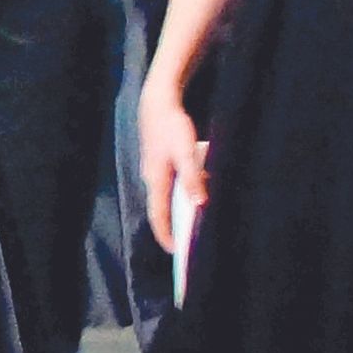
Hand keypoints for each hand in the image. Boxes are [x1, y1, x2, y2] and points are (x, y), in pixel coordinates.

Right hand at [139, 87, 208, 238]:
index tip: (175, 251)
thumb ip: (193, 177)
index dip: (166, 234)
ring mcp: (153, 168)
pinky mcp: (158, 158)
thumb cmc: (172, 126)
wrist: (157, 102)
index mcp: (156, 180)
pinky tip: (190, 188)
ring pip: (165, 194)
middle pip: (161, 207)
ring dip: (175, 207)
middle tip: (184, 240)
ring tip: (190, 218)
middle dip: (171, 225)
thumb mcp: (186, 152)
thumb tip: (200, 203)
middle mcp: (151, 178)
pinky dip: (178, 191)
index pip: (158, 215)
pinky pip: (168, 182)